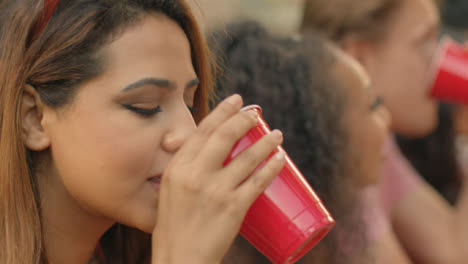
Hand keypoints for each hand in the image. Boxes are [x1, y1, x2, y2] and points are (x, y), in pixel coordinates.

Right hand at [152, 94, 284, 263]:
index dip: (222, 111)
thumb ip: (184, 168)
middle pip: (225, 136)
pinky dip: (272, 167)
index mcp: (177, 168)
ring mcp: (216, 191)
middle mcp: (195, 175)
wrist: (180, 259)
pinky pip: (258, 181)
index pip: (202, 131)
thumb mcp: (169, 190)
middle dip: (244, 119)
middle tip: (256, 112)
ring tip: (277, 134)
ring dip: (266, 142)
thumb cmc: (174, 226)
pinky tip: (280, 159)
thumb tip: (205, 150)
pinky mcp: (234, 207)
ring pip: (247, 157)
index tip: (236, 100)